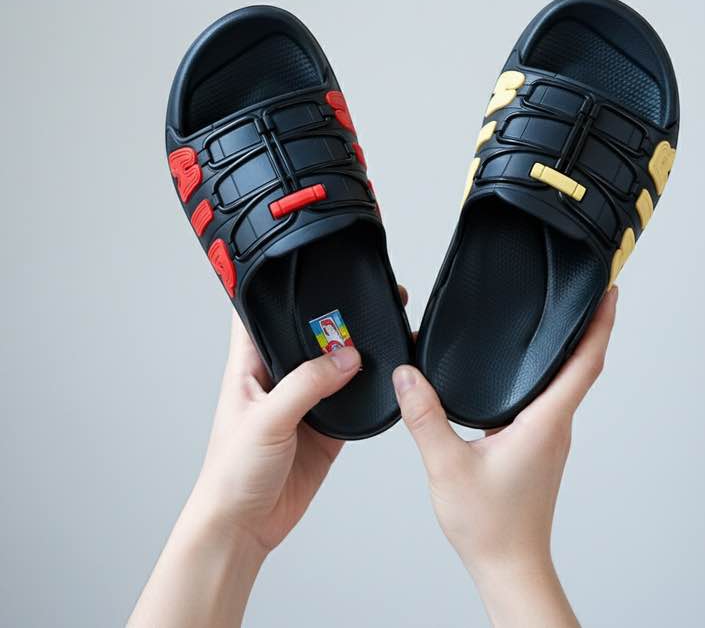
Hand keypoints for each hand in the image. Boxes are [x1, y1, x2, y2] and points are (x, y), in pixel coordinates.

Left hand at [129, 288, 398, 627]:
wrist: (245, 528)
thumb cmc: (230, 474)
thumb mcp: (266, 421)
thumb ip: (306, 385)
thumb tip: (346, 357)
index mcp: (249, 366)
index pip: (259, 315)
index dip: (277, 290)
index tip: (303, 267)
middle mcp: (278, 379)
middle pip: (308, 336)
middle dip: (333, 318)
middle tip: (361, 297)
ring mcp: (303, 403)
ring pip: (334, 365)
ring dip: (355, 352)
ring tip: (379, 329)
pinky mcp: (325, 428)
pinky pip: (352, 399)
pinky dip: (368, 389)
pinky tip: (382, 376)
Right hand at [393, 287, 617, 626]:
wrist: (509, 567)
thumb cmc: (489, 526)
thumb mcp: (447, 466)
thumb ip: (425, 416)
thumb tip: (408, 375)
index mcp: (545, 423)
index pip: (585, 364)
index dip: (600, 324)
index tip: (608, 293)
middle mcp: (556, 426)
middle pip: (583, 367)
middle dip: (592, 326)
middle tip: (590, 292)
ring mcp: (551, 438)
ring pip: (569, 384)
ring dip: (573, 349)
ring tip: (564, 318)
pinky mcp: (540, 446)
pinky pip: (552, 399)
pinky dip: (553, 373)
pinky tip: (529, 367)